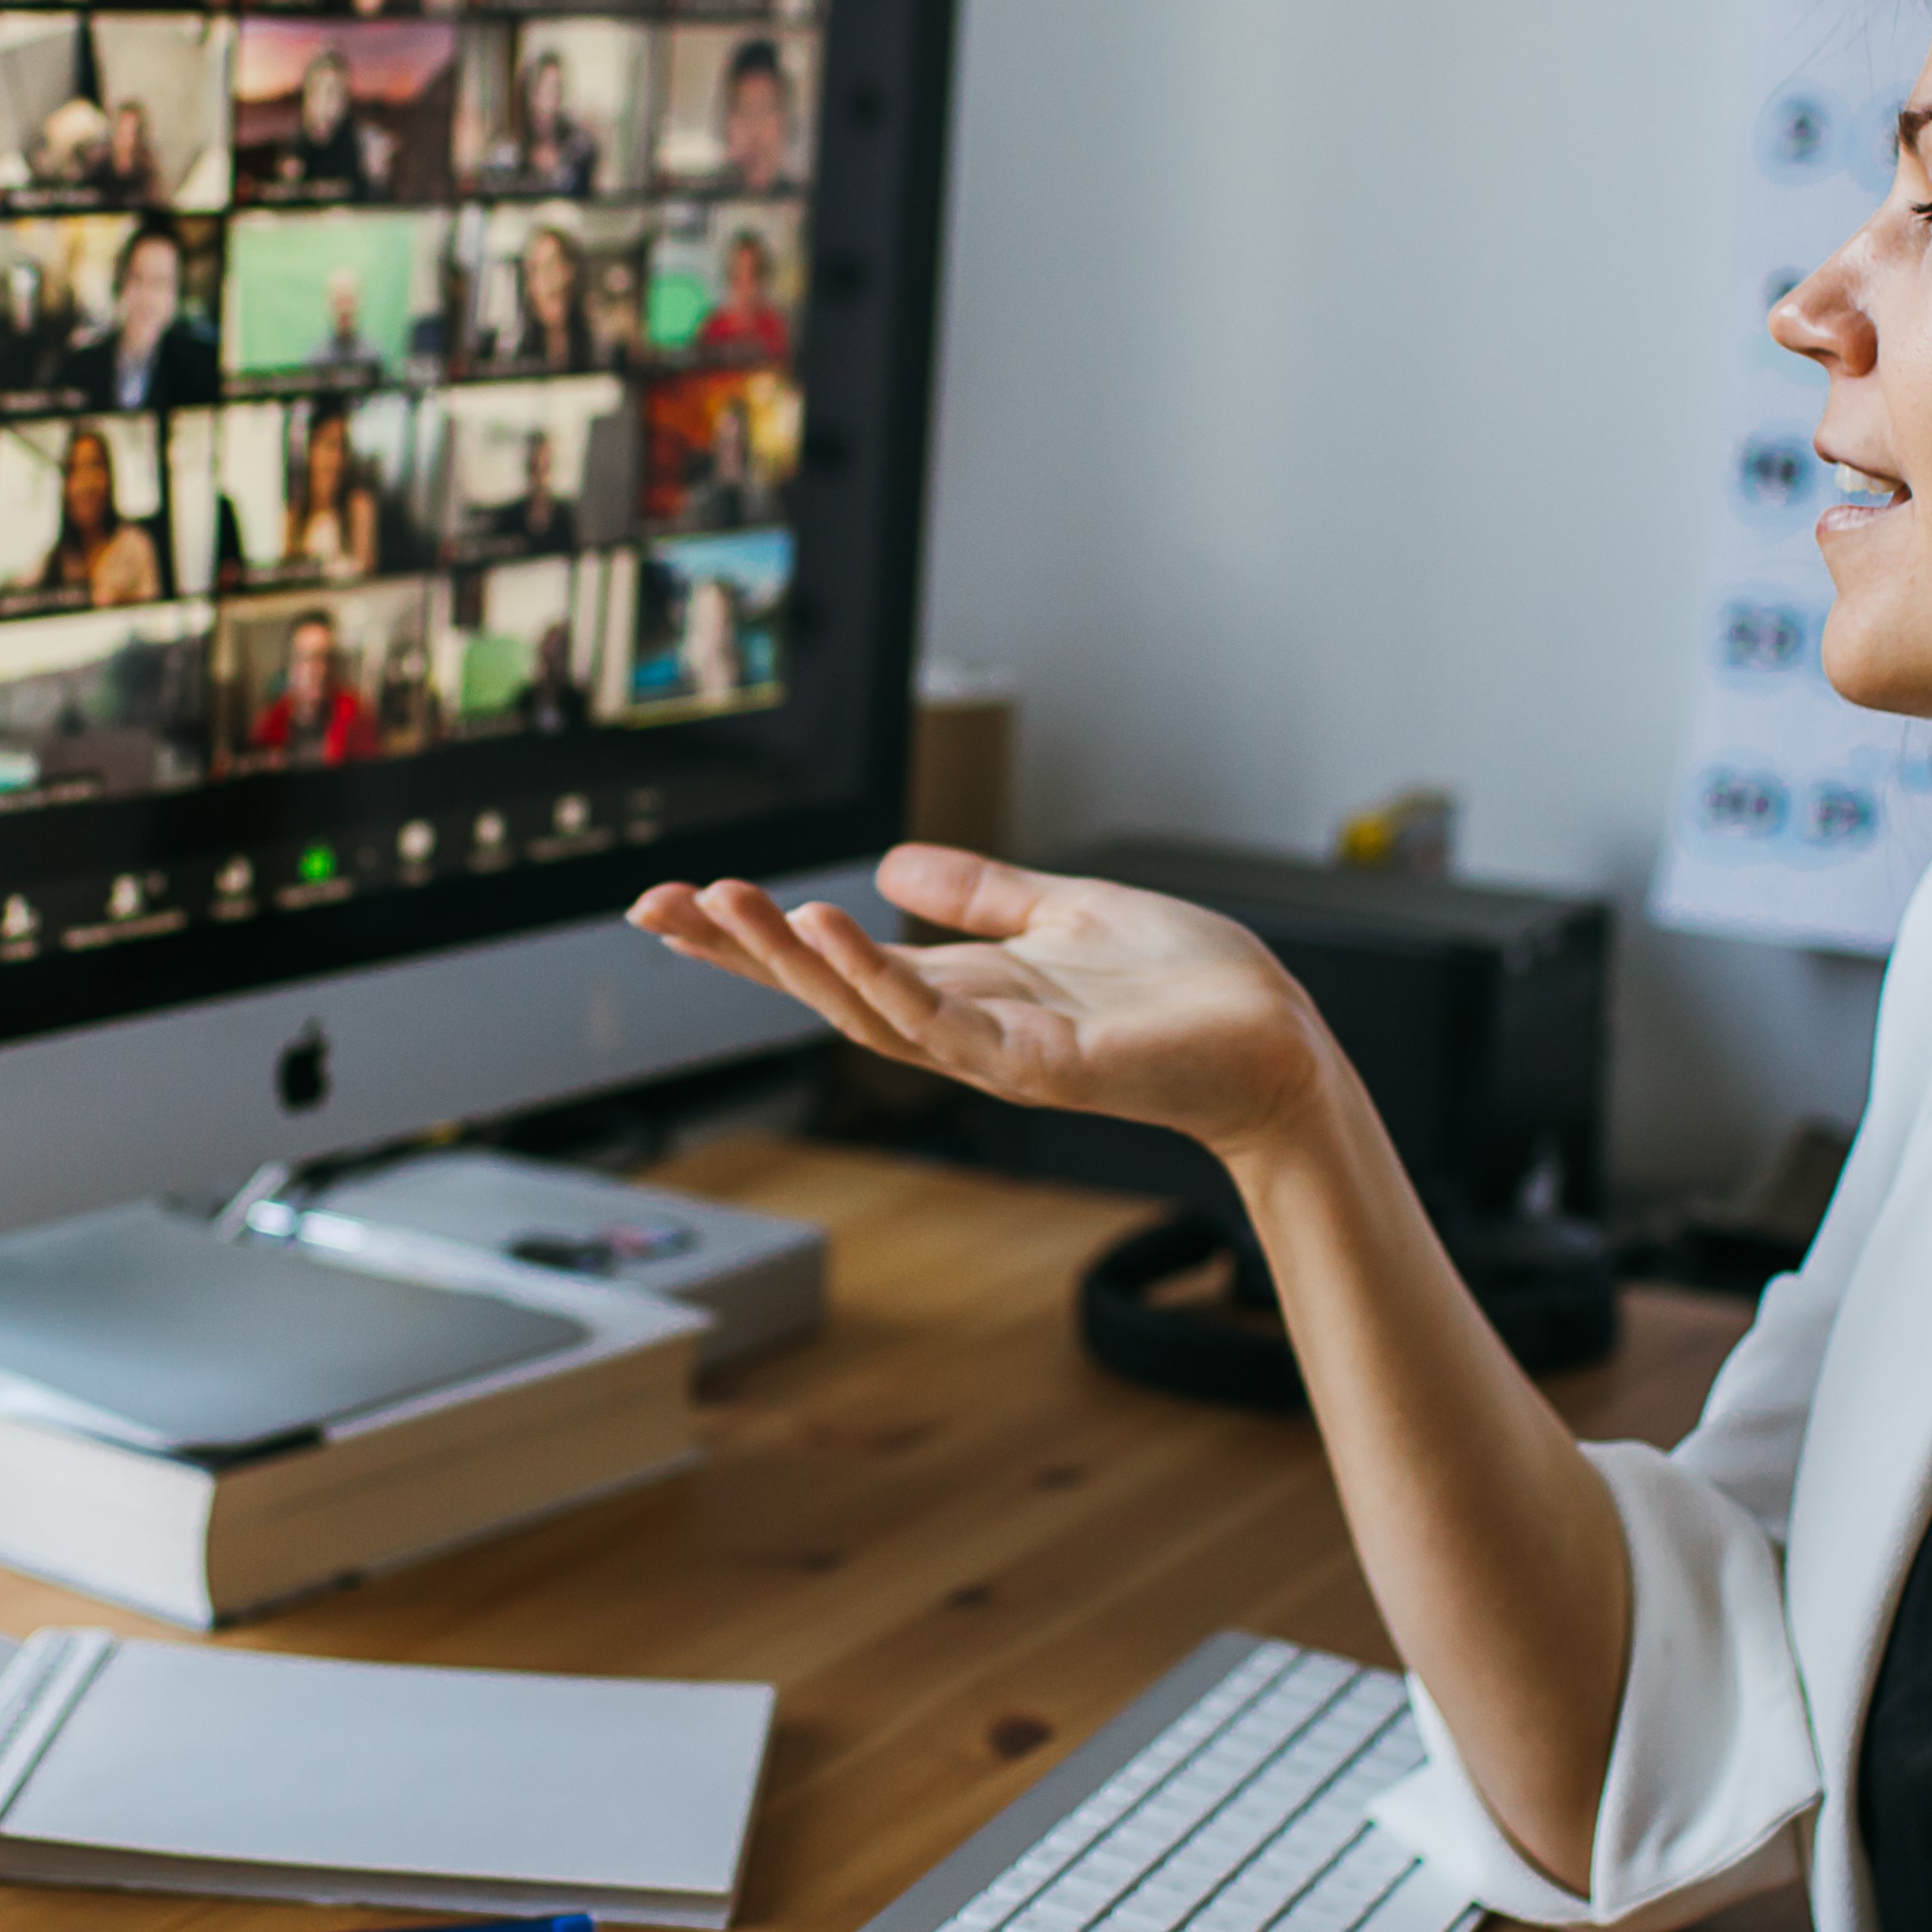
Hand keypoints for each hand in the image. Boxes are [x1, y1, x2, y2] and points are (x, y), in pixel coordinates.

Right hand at [626, 844, 1331, 1159]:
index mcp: (963, 988)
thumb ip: (981, 896)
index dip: (751, 938)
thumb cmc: (1185, 988)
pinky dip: (880, 980)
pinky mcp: (1039, 1068)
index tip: (669, 901)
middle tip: (656, 903)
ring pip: (863, 1010)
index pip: (833, 961)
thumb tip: (889, 864)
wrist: (1275, 1040)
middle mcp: (962, 1027)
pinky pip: (940, 1026)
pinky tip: (835, 927)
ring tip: (726, 903)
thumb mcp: (1066, 914)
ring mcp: (994, 1054)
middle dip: (737, 952)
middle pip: (821, 990)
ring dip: (790, 958)